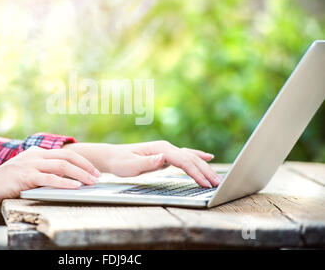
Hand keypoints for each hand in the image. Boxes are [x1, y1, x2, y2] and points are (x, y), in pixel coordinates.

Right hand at [0, 146, 100, 205]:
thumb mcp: (27, 170)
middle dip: (86, 166)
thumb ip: (43, 169)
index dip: (82, 161)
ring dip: (80, 174)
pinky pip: (51, 179)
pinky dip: (65, 183)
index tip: (93, 170)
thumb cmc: (7, 181)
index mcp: (37, 152)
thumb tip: (65, 177)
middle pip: (68, 156)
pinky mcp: (27, 176)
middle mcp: (36, 155)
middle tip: (98, 175)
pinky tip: (75, 187)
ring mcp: (31, 164)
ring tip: (91, 182)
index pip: (65, 153)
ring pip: (62, 166)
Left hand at [63, 141, 220, 187]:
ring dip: (205, 167)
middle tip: (218, 184)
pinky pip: (186, 156)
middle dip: (205, 171)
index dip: (195, 172)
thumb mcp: (130, 165)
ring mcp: (167, 150)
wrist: (112, 156)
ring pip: (191, 157)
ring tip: (217, 178)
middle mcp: (166, 148)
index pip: (183, 160)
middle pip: (191, 158)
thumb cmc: (120, 162)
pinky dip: (198, 157)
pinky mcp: (166, 155)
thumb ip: (147, 162)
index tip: (205, 184)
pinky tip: (208, 157)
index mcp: (160, 149)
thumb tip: (162, 158)